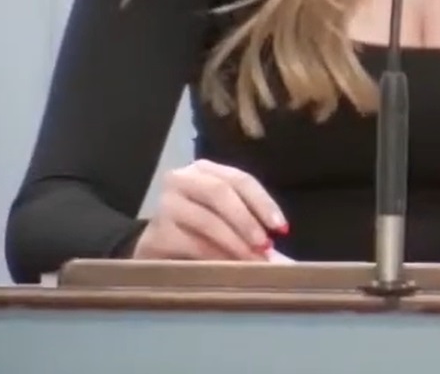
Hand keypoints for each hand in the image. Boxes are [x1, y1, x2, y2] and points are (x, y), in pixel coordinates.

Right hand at [131, 158, 287, 261]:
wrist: (154, 249)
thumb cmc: (197, 230)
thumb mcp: (225, 220)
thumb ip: (252, 227)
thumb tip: (285, 260)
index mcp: (204, 170)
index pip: (240, 179)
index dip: (263, 203)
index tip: (282, 228)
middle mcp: (181, 179)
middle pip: (221, 192)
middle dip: (248, 221)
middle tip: (266, 246)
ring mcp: (165, 205)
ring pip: (208, 220)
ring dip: (236, 243)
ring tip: (253, 262)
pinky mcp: (156, 233)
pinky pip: (193, 244)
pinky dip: (216, 257)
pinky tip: (229, 269)